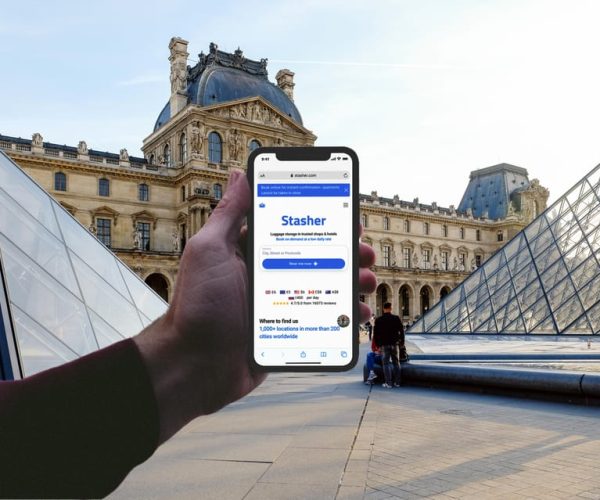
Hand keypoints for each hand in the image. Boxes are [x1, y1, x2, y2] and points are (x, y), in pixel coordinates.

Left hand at [135, 170, 376, 442]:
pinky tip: (359, 312)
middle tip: (363, 248)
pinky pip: (323, 319)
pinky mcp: (289, 331)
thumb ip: (229, 214)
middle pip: (316, 256)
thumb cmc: (198, 306)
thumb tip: (239, 174)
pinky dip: (344, 315)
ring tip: (366, 279)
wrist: (195, 366)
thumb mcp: (210, 251)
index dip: (320, 219)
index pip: (292, 227)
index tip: (345, 212)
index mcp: (251, 252)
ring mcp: (281, 303)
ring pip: (325, 287)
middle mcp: (268, 274)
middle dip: (345, 250)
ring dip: (351, 280)